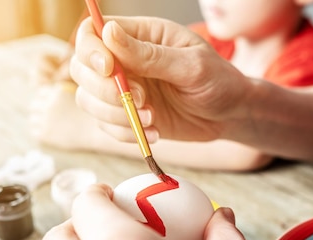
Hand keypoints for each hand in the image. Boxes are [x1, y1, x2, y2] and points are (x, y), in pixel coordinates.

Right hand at [69, 17, 250, 143]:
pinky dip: (125, 134)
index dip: (90, 50)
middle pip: (82, 68)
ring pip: (88, 100)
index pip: (93, 33)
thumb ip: (150, 55)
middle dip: (103, 89)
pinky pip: (105, 126)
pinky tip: (154, 132)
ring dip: (114, 115)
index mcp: (140, 36)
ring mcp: (122, 90)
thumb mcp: (191, 66)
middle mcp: (124, 61)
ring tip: (152, 118)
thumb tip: (109, 33)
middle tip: (139, 99)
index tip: (109, 69)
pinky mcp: (126, 117)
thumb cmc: (219, 81)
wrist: (230, 115)